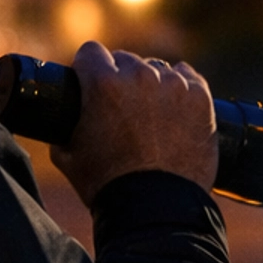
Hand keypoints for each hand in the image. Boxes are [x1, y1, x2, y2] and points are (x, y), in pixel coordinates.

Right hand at [51, 43, 218, 208]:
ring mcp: (173, 85)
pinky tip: (174, 110)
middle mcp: (139, 76)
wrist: (155, 209)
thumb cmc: (107, 185)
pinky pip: (187, 77)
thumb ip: (62, 124)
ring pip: (156, 69)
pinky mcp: (200, 97)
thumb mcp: (66, 154)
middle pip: (125, 60)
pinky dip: (180, 89)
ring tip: (151, 115)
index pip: (91, 52)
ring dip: (151, 85)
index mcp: (102, 84)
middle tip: (122, 108)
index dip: (88, 69)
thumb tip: (62, 114)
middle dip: (120, 79)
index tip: (91, 82)